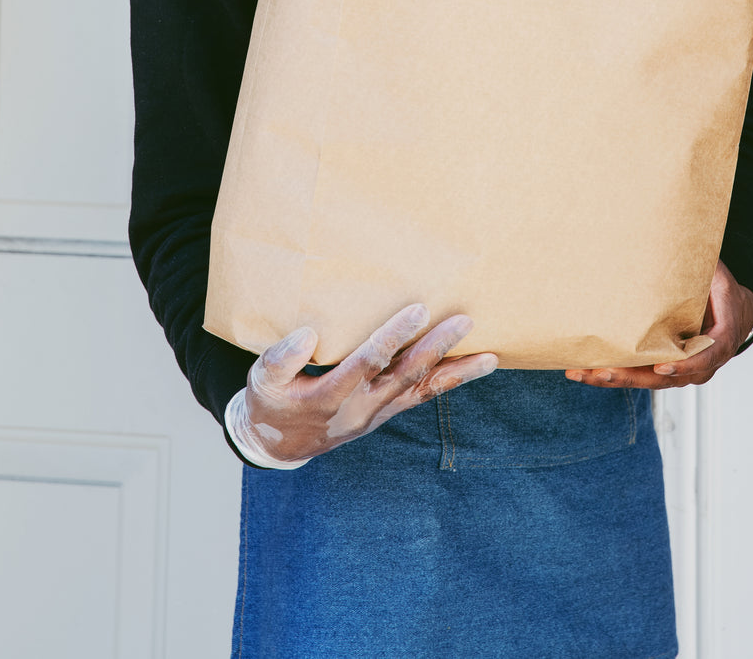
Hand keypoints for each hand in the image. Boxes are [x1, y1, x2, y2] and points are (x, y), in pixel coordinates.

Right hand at [230, 304, 497, 463]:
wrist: (280, 443)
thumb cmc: (271, 402)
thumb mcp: (263, 380)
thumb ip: (280, 358)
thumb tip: (307, 334)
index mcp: (332, 396)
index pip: (368, 363)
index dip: (393, 337)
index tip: (418, 309)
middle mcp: (362, 408)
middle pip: (406, 375)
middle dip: (436, 348)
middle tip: (463, 320)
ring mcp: (378, 413)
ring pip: (423, 391)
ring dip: (456, 372)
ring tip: (490, 356)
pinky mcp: (387, 411)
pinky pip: (424, 396)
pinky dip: (451, 381)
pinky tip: (477, 366)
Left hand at [564, 260, 752, 390]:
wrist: (734, 311)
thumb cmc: (722, 290)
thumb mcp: (716, 275)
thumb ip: (698, 269)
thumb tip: (668, 237)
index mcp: (722, 339)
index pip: (705, 357)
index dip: (685, 364)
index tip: (662, 366)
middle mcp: (703, 362)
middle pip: (667, 377)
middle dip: (632, 376)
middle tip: (603, 371)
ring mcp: (683, 370)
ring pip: (649, 380)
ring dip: (616, 378)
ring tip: (582, 372)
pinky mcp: (665, 368)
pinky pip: (642, 375)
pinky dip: (616, 373)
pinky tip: (587, 370)